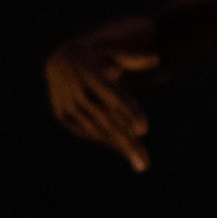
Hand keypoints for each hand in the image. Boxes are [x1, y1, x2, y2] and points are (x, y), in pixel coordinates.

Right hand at [45, 29, 157, 170]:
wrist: (60, 60)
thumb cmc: (98, 58)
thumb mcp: (114, 54)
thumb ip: (134, 59)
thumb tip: (156, 59)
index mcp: (93, 75)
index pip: (115, 97)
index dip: (129, 113)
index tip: (144, 130)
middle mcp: (79, 91)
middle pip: (107, 120)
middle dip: (127, 142)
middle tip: (145, 163)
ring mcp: (67, 104)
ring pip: (96, 130)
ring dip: (118, 145)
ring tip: (140, 160)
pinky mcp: (61, 114)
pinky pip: (85, 132)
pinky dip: (104, 139)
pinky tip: (122, 146)